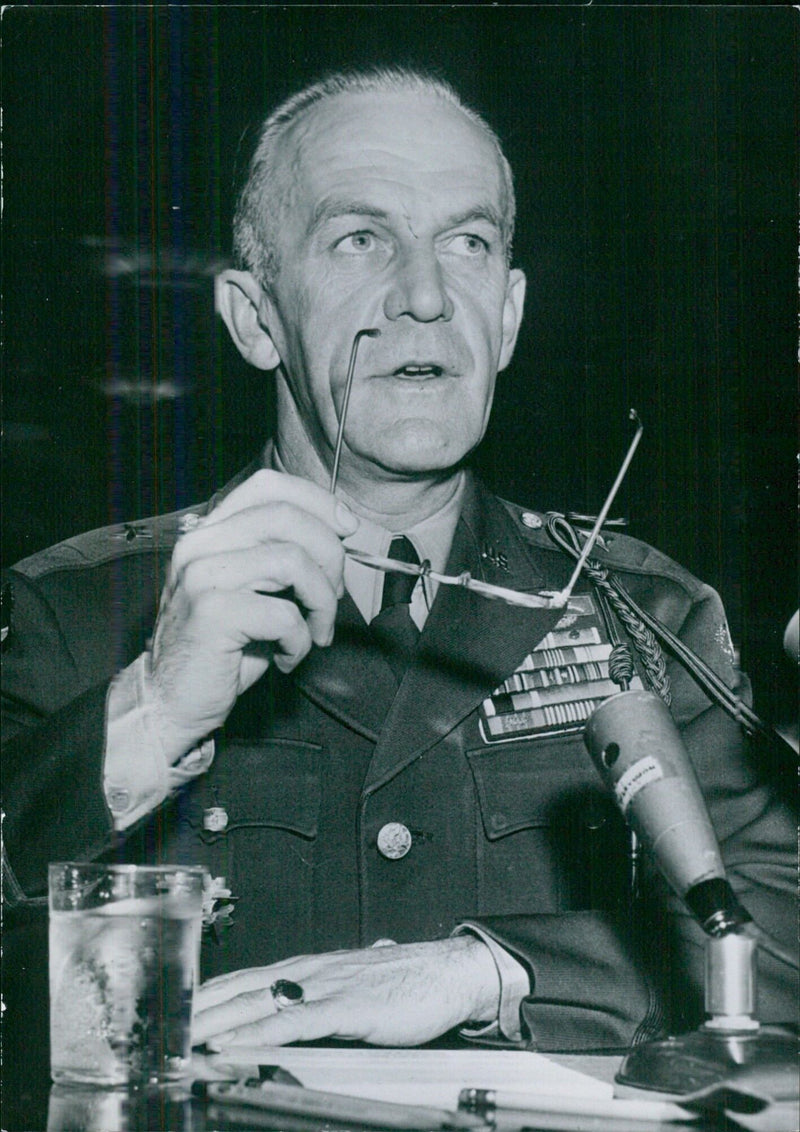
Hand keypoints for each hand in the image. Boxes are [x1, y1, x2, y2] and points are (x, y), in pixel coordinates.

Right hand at [149, 469, 358, 757]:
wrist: (170, 700)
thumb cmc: (223, 648)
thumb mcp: (253, 590)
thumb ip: (282, 556)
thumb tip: (341, 536)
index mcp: (211, 532)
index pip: (268, 486)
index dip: (317, 500)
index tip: (348, 529)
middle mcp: (200, 544)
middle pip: (287, 517)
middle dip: (331, 556)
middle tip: (334, 596)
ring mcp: (202, 576)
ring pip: (293, 561)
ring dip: (322, 601)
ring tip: (317, 631)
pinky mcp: (211, 614)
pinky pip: (284, 615)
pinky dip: (301, 640)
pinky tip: (289, 656)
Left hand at [192, 937, 500, 1048]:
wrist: (450, 971)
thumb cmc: (408, 979)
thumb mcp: (358, 983)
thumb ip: (329, 991)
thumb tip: (309, 1000)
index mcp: (311, 968)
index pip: (246, 977)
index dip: (210, 994)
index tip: (178, 1009)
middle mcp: (311, 972)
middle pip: (242, 988)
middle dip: (201, 1010)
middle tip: (166, 1029)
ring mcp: (326, 989)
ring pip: (258, 1003)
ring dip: (217, 1023)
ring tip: (185, 1040)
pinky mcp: (346, 1009)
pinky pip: (293, 1024)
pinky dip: (259, 1034)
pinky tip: (236, 1046)